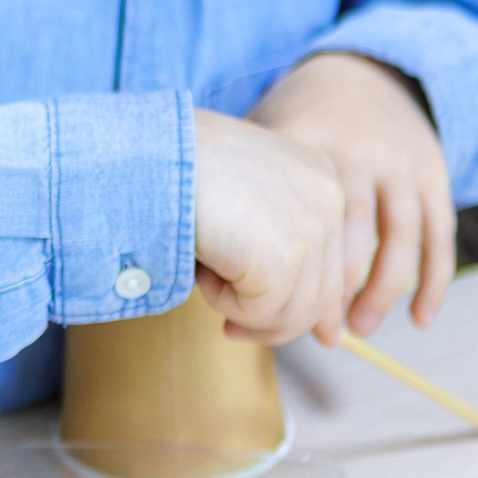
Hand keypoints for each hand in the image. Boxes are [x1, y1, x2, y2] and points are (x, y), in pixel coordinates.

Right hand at [191, 110, 349, 344]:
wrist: (145, 148)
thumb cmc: (174, 163)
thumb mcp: (241, 191)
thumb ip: (274, 231)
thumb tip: (301, 308)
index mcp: (322, 175)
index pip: (332, 262)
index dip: (296, 299)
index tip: (256, 315)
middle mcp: (329, 198)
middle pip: (321, 294)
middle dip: (274, 321)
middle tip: (231, 329)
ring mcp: (310, 227)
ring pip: (293, 312)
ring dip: (245, 312)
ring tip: (206, 280)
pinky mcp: (282, 258)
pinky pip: (258, 313)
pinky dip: (223, 303)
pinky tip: (201, 270)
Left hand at [250, 52, 454, 335]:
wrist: (365, 70)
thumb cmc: (297, 119)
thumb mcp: (261, 135)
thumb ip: (239, 189)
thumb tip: (202, 270)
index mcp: (307, 146)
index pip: (296, 222)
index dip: (283, 274)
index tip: (264, 313)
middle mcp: (358, 155)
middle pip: (350, 238)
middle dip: (334, 293)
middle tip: (317, 334)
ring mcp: (401, 165)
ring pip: (399, 242)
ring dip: (381, 293)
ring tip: (358, 328)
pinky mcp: (434, 174)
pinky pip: (439, 236)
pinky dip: (433, 283)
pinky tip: (419, 321)